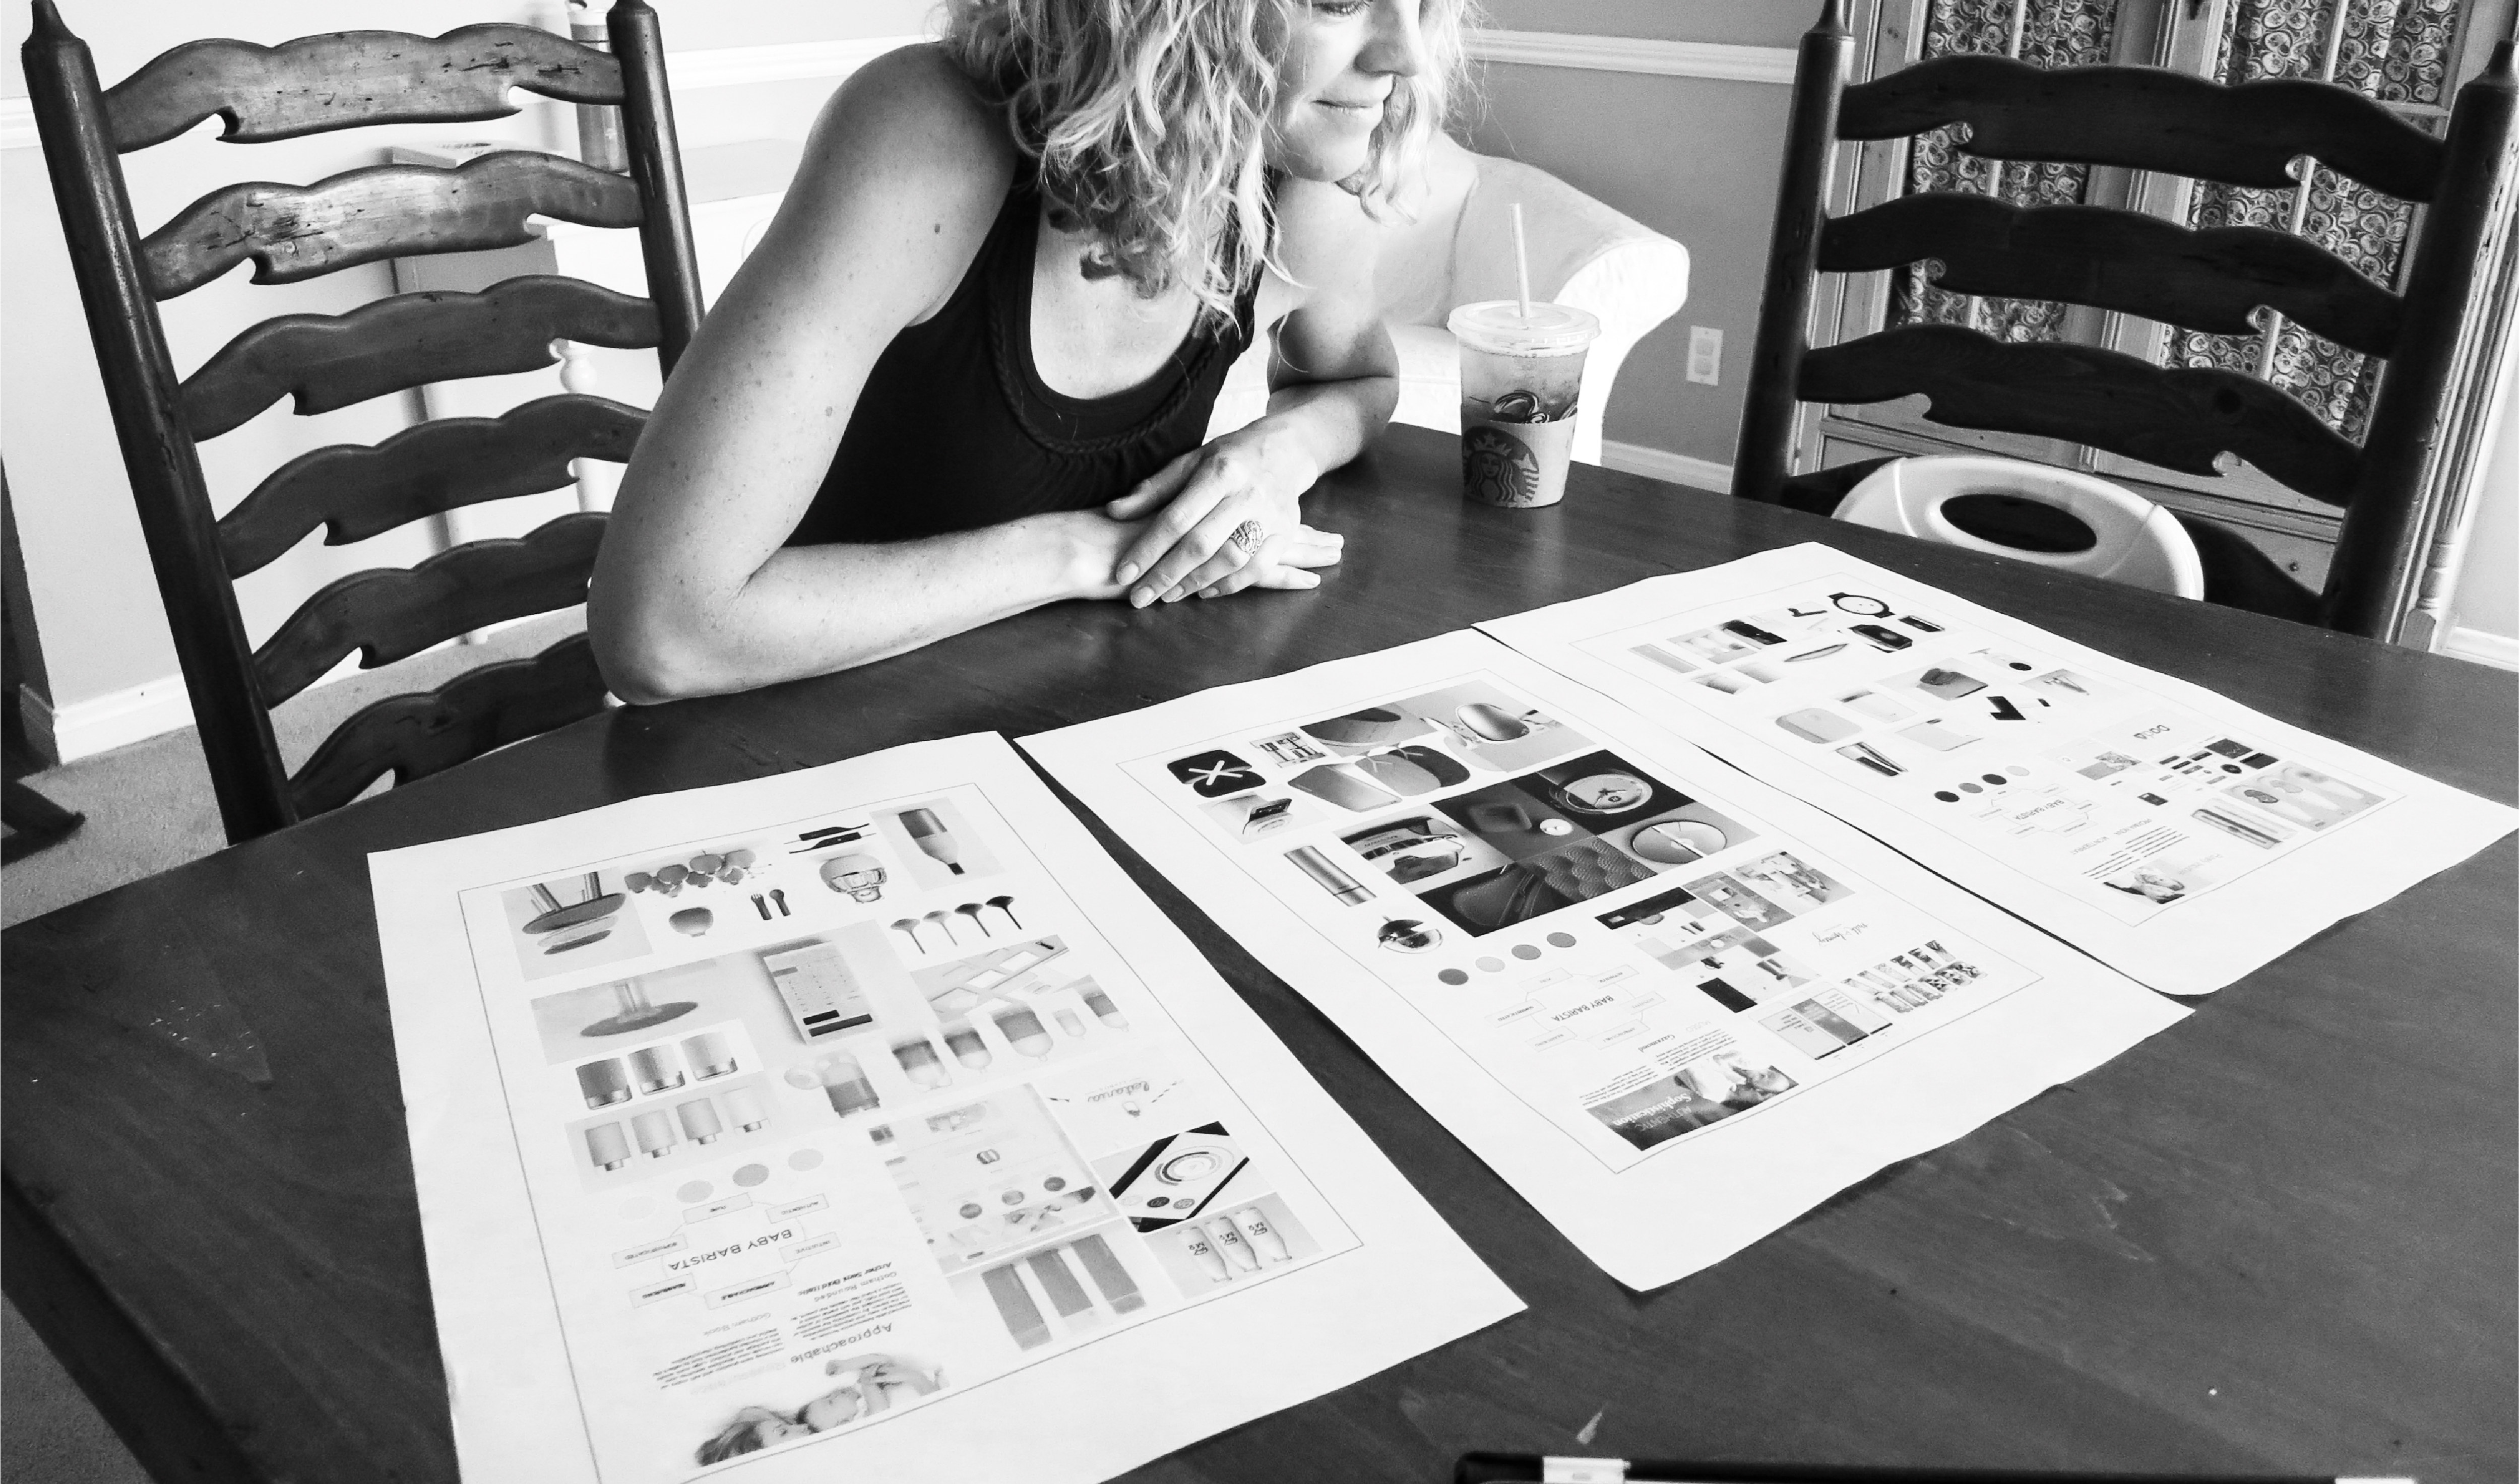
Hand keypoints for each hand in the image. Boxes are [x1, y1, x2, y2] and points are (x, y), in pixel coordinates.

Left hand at [1104, 429, 1341, 605]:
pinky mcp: (1286, 532)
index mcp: (1219, 471)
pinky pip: (1259, 568)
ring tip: (1168, 596)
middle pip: (1202, 543)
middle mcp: (1247, 493)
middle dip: (1166, 574)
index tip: (1124, 574)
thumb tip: (1114, 512)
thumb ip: (1153, 489)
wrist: (1286, 449)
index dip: (1148, 549)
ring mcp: (1270, 515)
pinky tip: (1206, 591)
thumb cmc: (1228, 458)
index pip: (1177, 518)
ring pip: (1231, 560)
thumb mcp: (1190, 461)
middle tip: (1139, 597)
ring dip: (1196, 583)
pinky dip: (1231, 585)